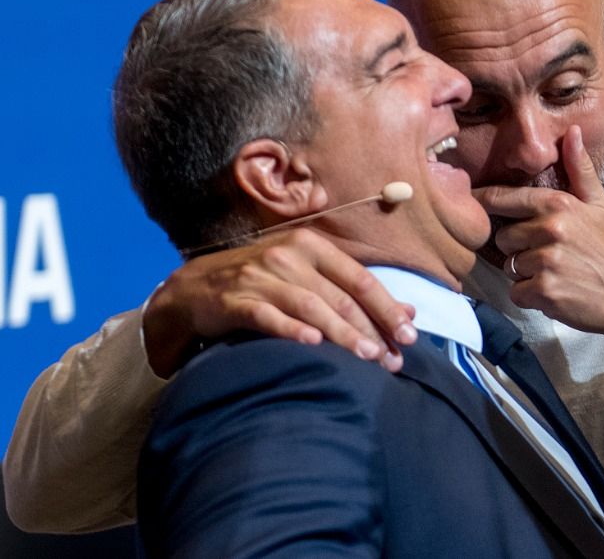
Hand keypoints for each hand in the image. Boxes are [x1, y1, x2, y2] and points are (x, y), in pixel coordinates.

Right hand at [142, 226, 418, 376]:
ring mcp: (260, 276)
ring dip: (341, 333)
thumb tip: (408, 312)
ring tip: (365, 357)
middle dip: (370, 328)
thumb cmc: (260, 283)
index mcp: (310, 245)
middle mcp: (287, 255)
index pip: (358, 278)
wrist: (194, 289)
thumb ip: (352, 290)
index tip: (410, 335)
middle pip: (338, 295)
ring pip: (310, 306)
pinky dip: (291, 329)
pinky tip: (312, 344)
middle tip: (391, 359)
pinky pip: (267, 315)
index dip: (386, 307)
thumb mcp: (305, 276)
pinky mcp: (235, 299)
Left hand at [473, 125, 603, 348]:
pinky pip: (516, 292)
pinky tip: (554, 291)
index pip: (502, 198)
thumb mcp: (600, 204)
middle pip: (503, 237)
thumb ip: (579, 169)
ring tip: (554, 272)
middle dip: (518, 248)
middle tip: (547, 253)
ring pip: (510, 266)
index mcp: (558, 204)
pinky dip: (531, 296)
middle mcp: (549, 229)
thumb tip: (573, 132)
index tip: (468, 201)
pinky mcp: (545, 291)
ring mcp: (546, 260)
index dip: (482, 201)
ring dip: (526, 273)